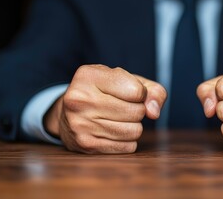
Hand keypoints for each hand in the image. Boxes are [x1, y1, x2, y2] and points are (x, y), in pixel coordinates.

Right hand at [44, 65, 166, 153]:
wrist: (68, 115)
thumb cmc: (103, 93)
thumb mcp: (125, 80)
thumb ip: (151, 90)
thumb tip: (154, 112)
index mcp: (89, 76)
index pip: (137, 91)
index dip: (141, 93)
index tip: (129, 92)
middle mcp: (80, 99)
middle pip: (137, 112)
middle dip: (138, 110)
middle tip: (124, 107)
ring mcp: (81, 123)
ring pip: (134, 131)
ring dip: (133, 126)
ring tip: (118, 119)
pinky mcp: (86, 144)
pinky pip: (127, 147)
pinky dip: (127, 141)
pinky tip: (113, 132)